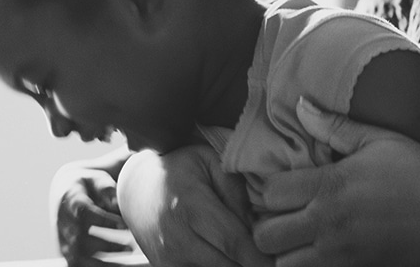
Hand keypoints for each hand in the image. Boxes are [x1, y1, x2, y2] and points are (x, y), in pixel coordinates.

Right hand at [51, 165, 133, 266]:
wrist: (65, 191)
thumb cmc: (89, 185)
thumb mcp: (98, 180)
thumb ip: (108, 190)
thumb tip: (118, 204)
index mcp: (71, 199)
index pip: (84, 211)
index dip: (103, 220)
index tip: (124, 225)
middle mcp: (64, 221)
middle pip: (79, 238)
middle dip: (105, 245)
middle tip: (130, 247)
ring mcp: (63, 237)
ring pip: (76, 257)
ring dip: (101, 263)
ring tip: (125, 262)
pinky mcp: (65, 250)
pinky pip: (77, 264)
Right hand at [117, 146, 273, 266]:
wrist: (137, 189)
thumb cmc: (182, 170)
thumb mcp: (211, 163)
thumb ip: (237, 191)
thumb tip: (260, 223)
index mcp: (191, 208)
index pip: (234, 242)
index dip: (261, 256)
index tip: (282, 259)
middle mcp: (177, 240)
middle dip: (255, 265)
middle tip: (278, 259)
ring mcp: (169, 260)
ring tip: (258, 258)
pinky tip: (236, 259)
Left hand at [251, 98, 419, 266]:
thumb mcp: (381, 140)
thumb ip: (335, 126)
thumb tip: (300, 105)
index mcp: (331, 185)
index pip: (271, 193)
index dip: (271, 190)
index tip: (285, 187)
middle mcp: (328, 223)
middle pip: (265, 236)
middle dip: (269, 226)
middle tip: (284, 217)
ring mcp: (338, 255)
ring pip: (283, 265)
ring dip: (286, 253)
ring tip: (300, 239)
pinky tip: (321, 253)